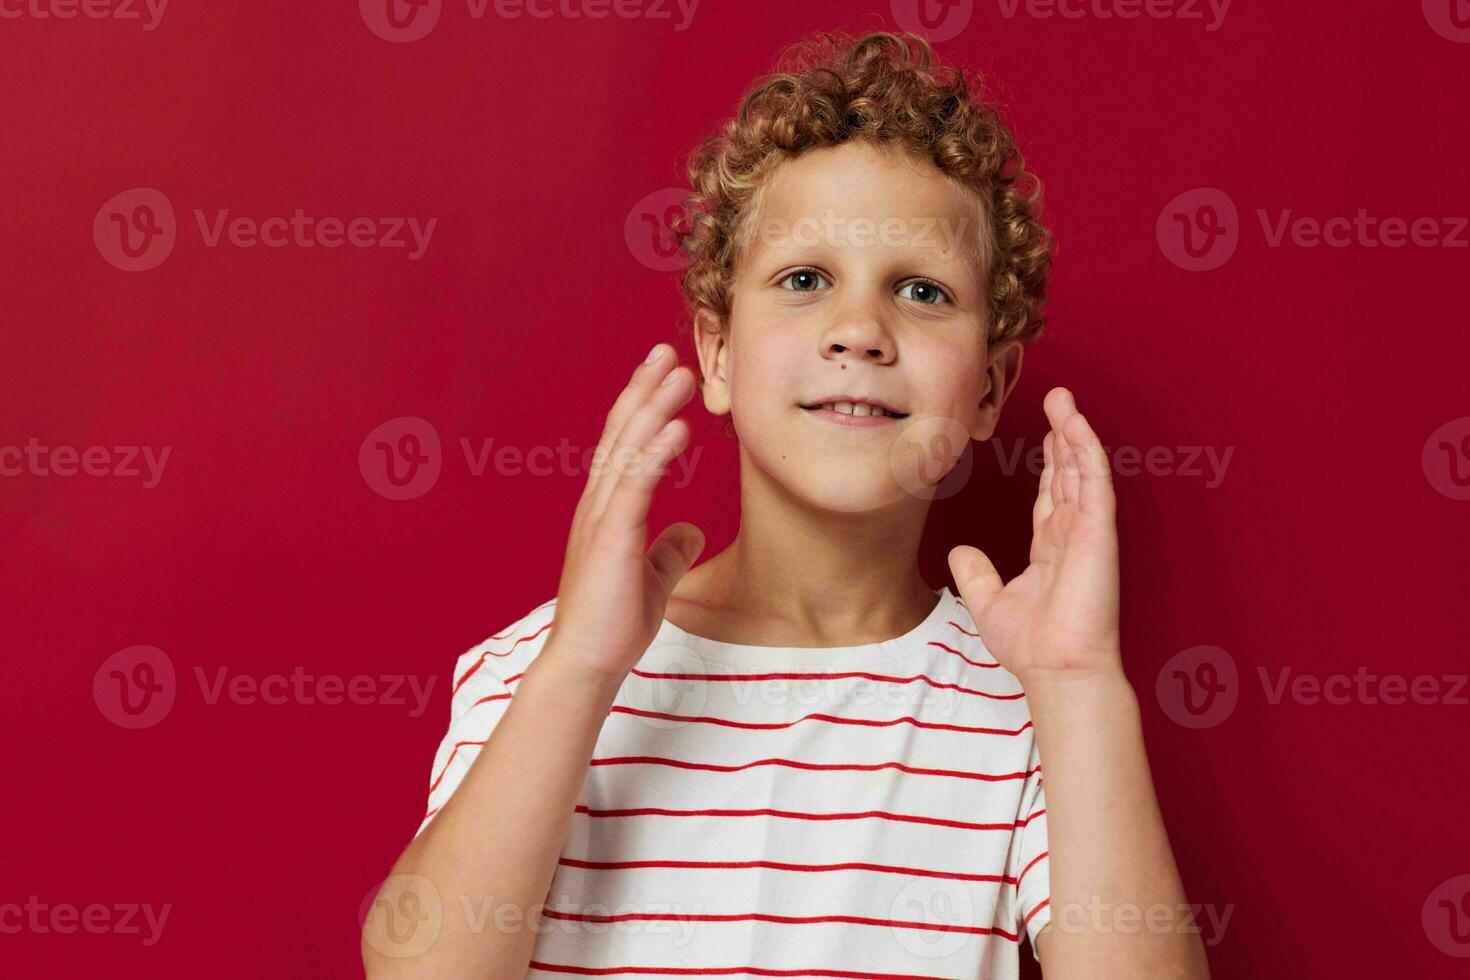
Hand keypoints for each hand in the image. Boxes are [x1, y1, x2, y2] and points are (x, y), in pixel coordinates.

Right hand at [548, 343, 705, 679]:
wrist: (586, 663)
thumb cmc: (613, 625)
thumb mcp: (652, 579)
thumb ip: (669, 550)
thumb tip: (692, 532)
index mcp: (606, 511)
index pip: (623, 446)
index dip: (642, 407)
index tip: (662, 375)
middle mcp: (598, 505)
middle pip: (622, 433)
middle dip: (645, 390)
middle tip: (668, 353)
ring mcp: (601, 518)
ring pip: (627, 448)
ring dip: (654, 406)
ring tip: (680, 372)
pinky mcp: (611, 537)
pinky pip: (635, 483)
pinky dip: (656, 450)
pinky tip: (678, 426)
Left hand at [947, 387, 1121, 683]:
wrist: (1056, 670)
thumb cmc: (1033, 647)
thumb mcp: (990, 603)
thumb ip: (976, 574)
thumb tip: (957, 551)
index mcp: (1052, 549)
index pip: (1052, 495)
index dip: (1050, 463)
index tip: (1046, 433)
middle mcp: (1072, 535)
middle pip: (1069, 474)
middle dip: (1063, 435)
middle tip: (1058, 398)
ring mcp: (1087, 532)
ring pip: (1082, 470)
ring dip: (1074, 431)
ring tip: (1064, 398)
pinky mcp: (1098, 533)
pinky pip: (1093, 482)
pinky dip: (1085, 450)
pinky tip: (1075, 424)